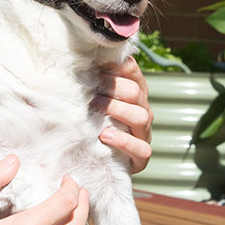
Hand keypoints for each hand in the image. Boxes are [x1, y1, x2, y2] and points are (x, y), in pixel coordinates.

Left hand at [94, 57, 153, 173]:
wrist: (99, 162)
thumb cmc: (95, 126)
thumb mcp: (95, 103)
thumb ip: (94, 84)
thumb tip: (80, 61)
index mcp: (135, 95)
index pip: (134, 73)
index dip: (118, 66)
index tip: (98, 66)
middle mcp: (143, 112)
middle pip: (136, 93)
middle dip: (113, 87)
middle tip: (92, 87)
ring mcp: (144, 134)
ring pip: (141, 117)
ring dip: (117, 109)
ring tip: (97, 107)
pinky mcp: (141, 157)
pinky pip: (141, 148)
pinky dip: (123, 140)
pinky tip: (105, 135)